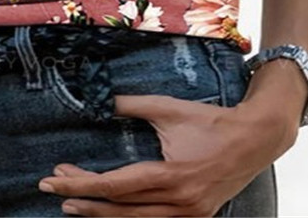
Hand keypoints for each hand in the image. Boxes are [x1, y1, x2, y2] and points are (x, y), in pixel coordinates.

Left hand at [37, 92, 296, 216]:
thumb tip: (103, 101)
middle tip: (54, 186)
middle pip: (119, 209)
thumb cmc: (210, 122)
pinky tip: (112, 211)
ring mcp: (188, 215)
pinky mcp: (196, 217)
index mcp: (170, 176)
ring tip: (74, 204)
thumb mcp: (169, 108)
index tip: (53, 177)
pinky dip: (129, 217)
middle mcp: (178, 203)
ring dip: (102, 213)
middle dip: (83, 199)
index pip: (114, 186)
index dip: (80, 183)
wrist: (255, 139)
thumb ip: (134, 105)